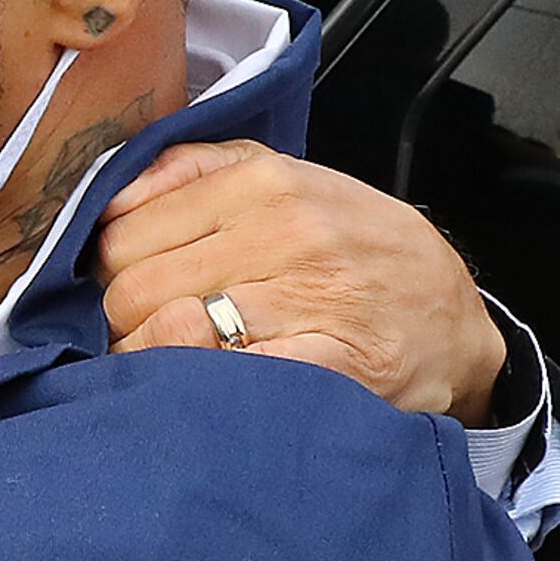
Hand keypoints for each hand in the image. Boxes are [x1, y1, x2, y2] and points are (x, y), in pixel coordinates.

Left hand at [96, 139, 509, 424]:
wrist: (450, 314)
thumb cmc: (354, 247)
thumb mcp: (285, 179)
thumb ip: (195, 170)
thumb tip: (112, 193)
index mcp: (265, 181)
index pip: (122, 232)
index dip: (109, 270)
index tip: (127, 286)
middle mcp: (289, 232)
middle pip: (134, 289)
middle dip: (126, 322)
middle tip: (150, 335)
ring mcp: (316, 298)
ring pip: (172, 335)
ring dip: (156, 364)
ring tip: (176, 365)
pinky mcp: (338, 363)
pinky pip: (232, 378)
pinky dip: (206, 389)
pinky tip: (213, 390)